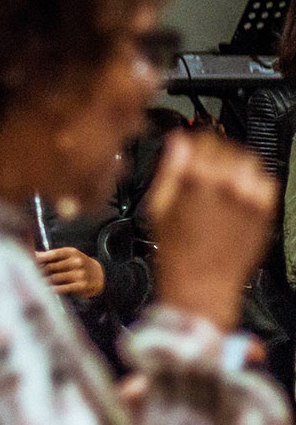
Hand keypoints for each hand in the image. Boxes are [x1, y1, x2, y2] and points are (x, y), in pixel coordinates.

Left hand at [34, 247, 104, 297]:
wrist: (100, 275)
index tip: (28, 262)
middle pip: (51, 267)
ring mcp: (79, 274)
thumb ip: (53, 255)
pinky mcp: (81, 285)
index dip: (38, 259)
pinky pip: (63, 288)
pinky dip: (52, 289)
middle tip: (26, 275)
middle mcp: (76, 262)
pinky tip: (44, 290)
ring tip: (32, 283)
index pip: (52, 254)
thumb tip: (34, 254)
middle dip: (38, 271)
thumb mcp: (69, 255)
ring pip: (55, 278)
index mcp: (71, 252)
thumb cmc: (79, 264)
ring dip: (43, 281)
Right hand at [145, 130, 276, 331]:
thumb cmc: (176, 253)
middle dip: (213, 152)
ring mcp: (251, 199)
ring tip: (221, 178)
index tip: (188, 150)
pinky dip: (252, 182)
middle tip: (202, 165)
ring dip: (235, 164)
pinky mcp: (265, 212)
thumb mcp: (157, 207)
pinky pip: (266, 182)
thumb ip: (169, 170)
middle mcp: (229, 185)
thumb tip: (176, 144)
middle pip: (228, 147)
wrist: (202, 284)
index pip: (203, 139)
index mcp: (198, 180)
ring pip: (249, 161)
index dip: (192, 142)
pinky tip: (237, 193)